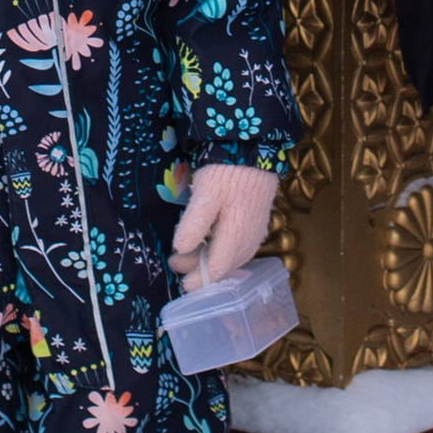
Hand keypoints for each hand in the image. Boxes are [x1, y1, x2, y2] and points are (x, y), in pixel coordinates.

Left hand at [171, 160, 280, 289]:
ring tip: (189, 254)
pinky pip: (240, 248)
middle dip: (199, 269)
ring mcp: (256, 233)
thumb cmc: (227, 171)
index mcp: (236, 237)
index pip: (217, 269)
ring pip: (232, 258)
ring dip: (211, 261)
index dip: (198, 279)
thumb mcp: (206, 193)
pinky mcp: (257, 223)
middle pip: (224, 266)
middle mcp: (249, 240)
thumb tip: (180, 249)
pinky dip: (222, 252)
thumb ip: (194, 224)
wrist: (254, 150)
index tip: (181, 282)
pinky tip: (211, 244)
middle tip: (175, 261)